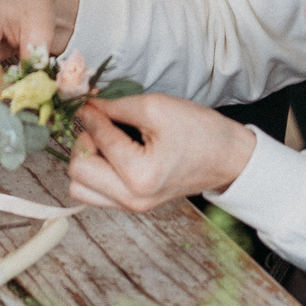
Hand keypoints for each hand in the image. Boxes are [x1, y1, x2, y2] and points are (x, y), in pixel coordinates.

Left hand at [67, 95, 256, 212]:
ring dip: (86, 159)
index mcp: (139, 175)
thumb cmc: (200, 131)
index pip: (96, 141)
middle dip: (84, 141)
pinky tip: (112, 153)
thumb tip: (86, 105)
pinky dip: (96, 171)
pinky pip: (95, 192)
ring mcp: (132, 206)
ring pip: (80, 187)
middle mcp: (132, 198)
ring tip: (106, 141)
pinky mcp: (133, 204)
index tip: (89, 100)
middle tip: (101, 124)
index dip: (90, 114)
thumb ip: (115, 107)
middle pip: (77, 171)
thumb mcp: (157, 107)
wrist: (228, 158)